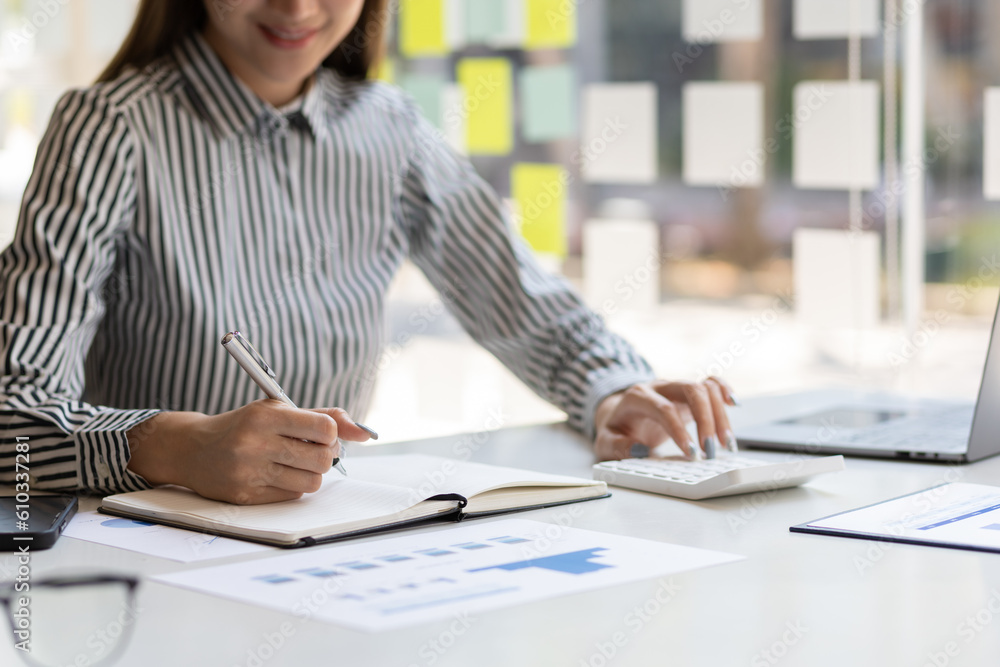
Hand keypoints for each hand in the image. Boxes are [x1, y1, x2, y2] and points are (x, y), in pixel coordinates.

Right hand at [126, 400, 372, 503]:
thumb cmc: (245, 425)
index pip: (325, 429)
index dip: (332, 435)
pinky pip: (292, 496)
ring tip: (295, 462)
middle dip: (326, 455)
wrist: (193, 449)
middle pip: (323, 460)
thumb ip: (324, 417)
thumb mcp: (280, 409)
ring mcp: (249, 472)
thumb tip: (366, 434)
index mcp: (266, 415)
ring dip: (311, 473)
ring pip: (311, 482)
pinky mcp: (245, 496)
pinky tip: (277, 474)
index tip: (322, 435)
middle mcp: (256, 443)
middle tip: (314, 450)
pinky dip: (293, 486)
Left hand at [593, 378, 737, 460]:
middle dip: (707, 421)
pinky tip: (733, 405)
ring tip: (726, 445)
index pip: (664, 409)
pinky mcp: (688, 393)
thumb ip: (617, 447)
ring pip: (705, 387)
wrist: (619, 413)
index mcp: (637, 397)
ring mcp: (676, 388)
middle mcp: (659, 387)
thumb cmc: (615, 429)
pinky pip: (710, 382)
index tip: (692, 454)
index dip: (680, 431)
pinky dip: (724, 390)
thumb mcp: (605, 442)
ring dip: (720, 415)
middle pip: (691, 390)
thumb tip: (639, 450)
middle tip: (712, 452)